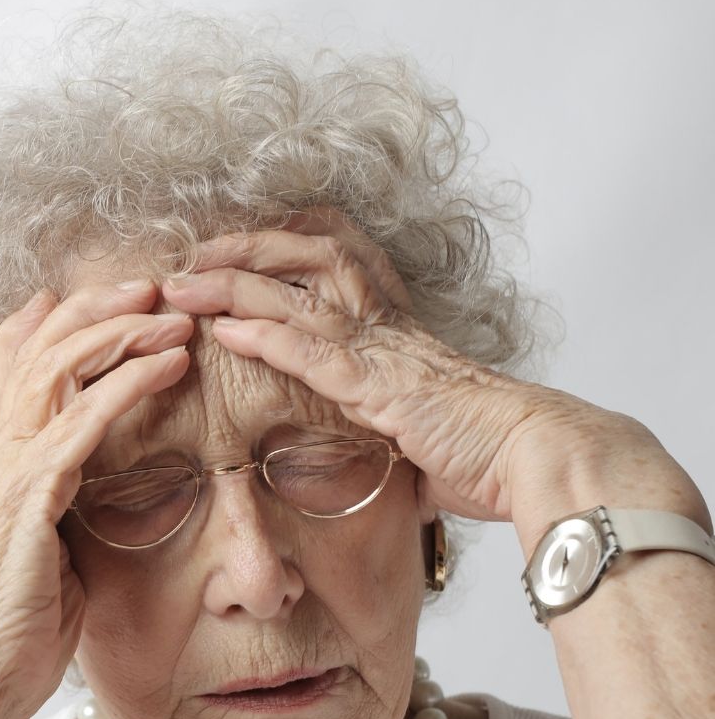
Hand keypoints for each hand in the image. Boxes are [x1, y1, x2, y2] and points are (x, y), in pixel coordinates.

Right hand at [0, 282, 191, 718]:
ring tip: (172, 313)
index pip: (20, 365)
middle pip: (39, 349)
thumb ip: (67, 499)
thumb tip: (101, 479)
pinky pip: (79, 425)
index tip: (115, 296)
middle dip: (98, 307)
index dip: (59, 320)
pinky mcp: (28, 501)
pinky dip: (125, 386)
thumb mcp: (51, 546)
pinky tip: (166, 364)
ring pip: (57, 371)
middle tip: (154, 285)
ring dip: (119, 332)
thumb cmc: (22, 620)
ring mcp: (9, 473)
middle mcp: (0, 454)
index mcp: (6, 461)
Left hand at [161, 217, 708, 552]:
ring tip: (184, 284)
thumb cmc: (489, 450)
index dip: (283, 247)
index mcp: (395, 330)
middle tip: (194, 254)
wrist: (535, 457)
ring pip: (298, 296)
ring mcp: (383, 352)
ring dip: (234, 285)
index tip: (237, 248)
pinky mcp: (382, 388)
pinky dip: (267, 337)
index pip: (336, 261)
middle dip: (246, 249)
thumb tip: (398, 471)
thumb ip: (397, 434)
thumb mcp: (429, 433)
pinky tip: (225, 330)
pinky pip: (314, 352)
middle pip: (309, 257)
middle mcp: (385, 326)